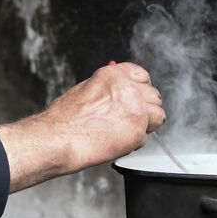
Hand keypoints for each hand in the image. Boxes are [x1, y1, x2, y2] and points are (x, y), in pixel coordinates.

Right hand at [0, 61, 164, 190]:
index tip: (135, 97)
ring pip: (158, 116)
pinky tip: (115, 142)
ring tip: (124, 131)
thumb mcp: (85, 89)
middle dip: (145, 108)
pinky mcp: (137, 132)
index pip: (142, 75)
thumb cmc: (63, 119)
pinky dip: (133, 143)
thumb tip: (118, 93)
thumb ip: (108, 89)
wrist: (58, 139)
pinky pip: (145, 138)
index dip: (139, 89)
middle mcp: (128, 89)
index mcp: (114, 75)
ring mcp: (136, 110)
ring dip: (146, 124)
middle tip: (129, 119)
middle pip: (153, 96)